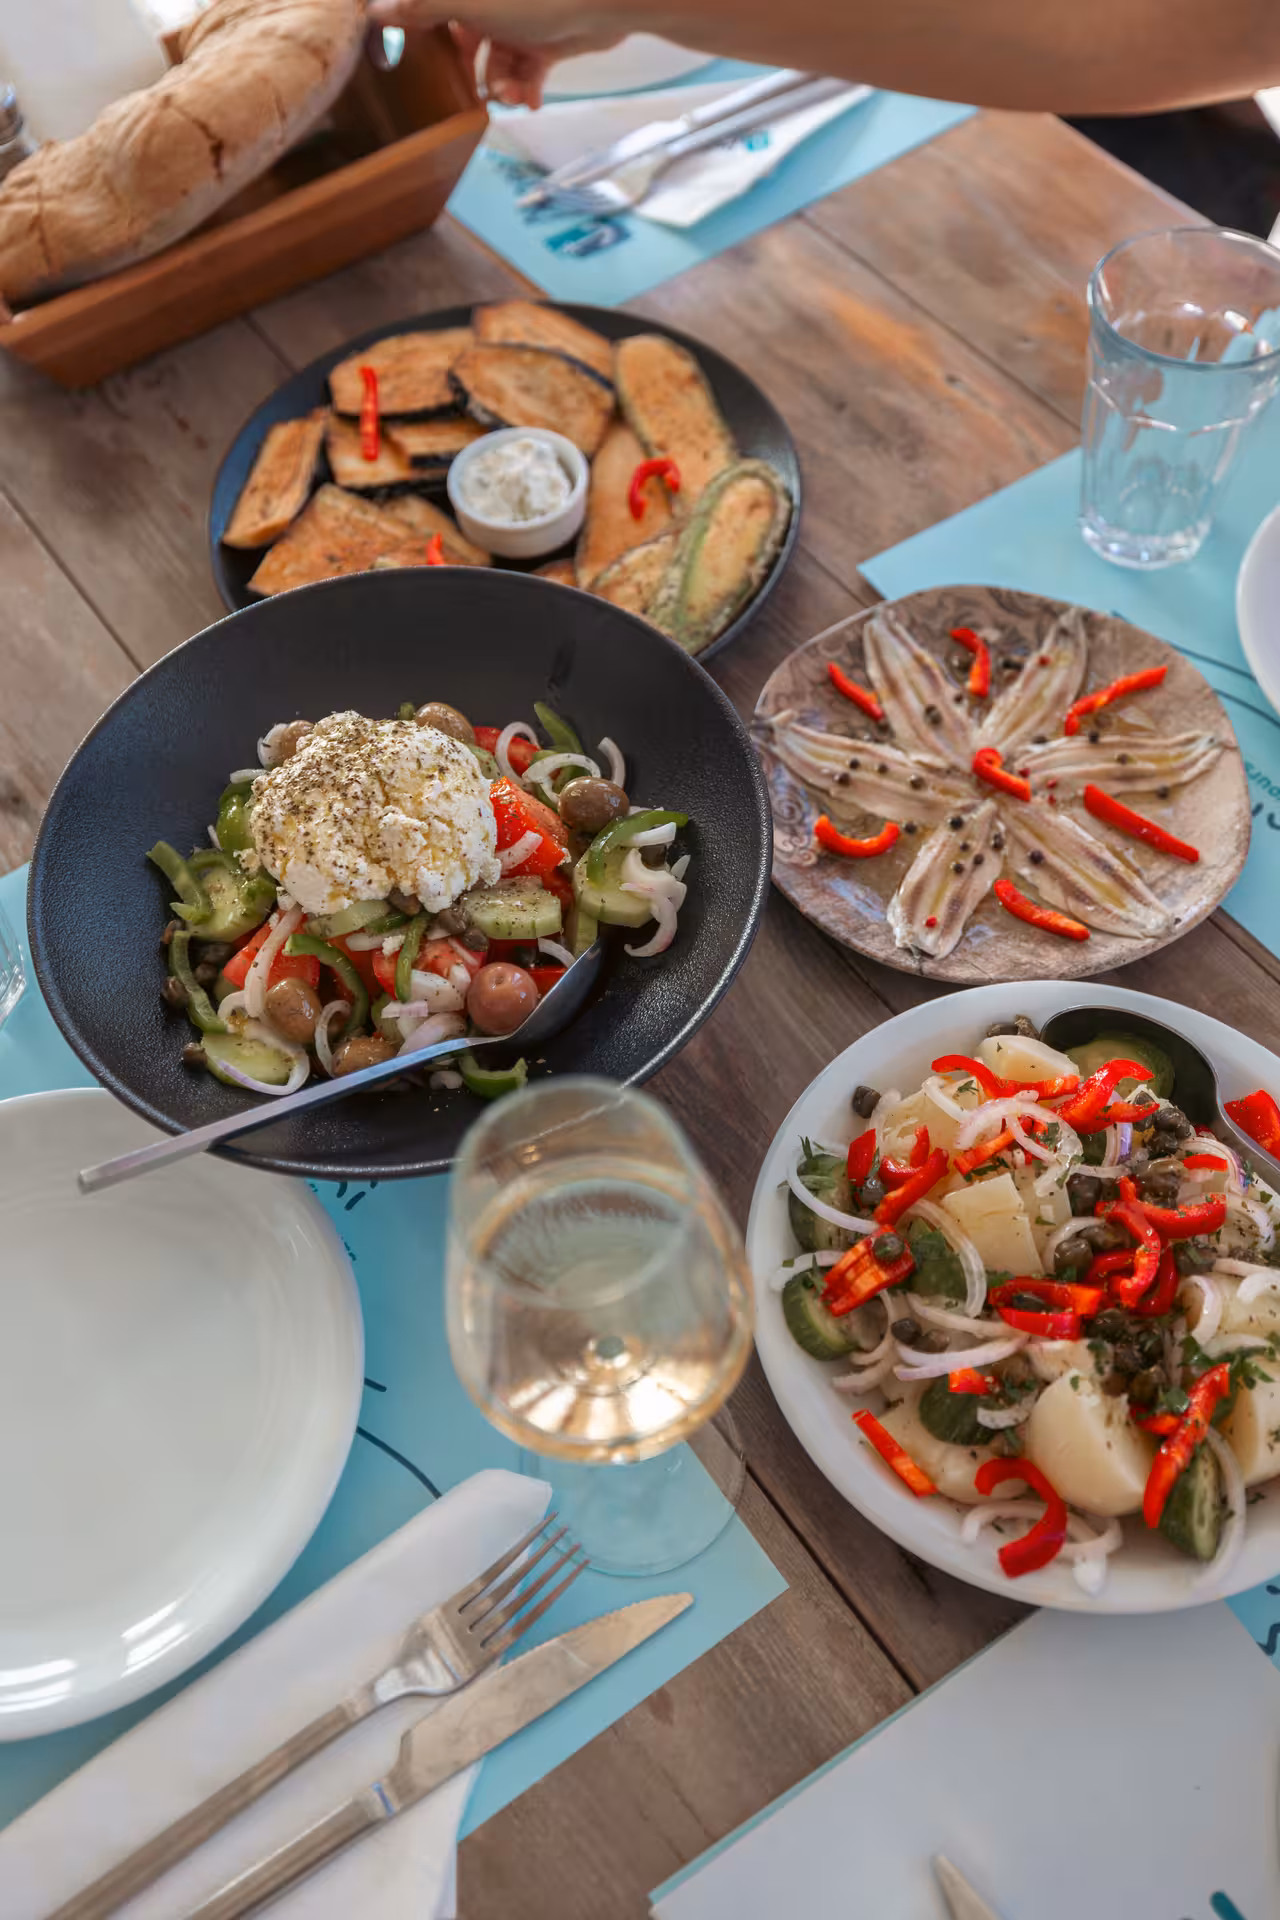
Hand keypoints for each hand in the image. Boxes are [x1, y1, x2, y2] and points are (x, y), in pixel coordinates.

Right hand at [367, 3, 625, 108]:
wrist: (606, 2)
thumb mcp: (466, 2)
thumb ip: (420, 6)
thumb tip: (374, 9)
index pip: (431, 10)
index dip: (422, 34)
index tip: (415, 64)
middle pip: (462, 39)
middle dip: (468, 71)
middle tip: (470, 94)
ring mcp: (520, 18)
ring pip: (495, 60)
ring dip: (501, 84)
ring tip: (511, 96)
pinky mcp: (546, 39)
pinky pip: (526, 70)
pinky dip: (526, 87)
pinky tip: (530, 102)